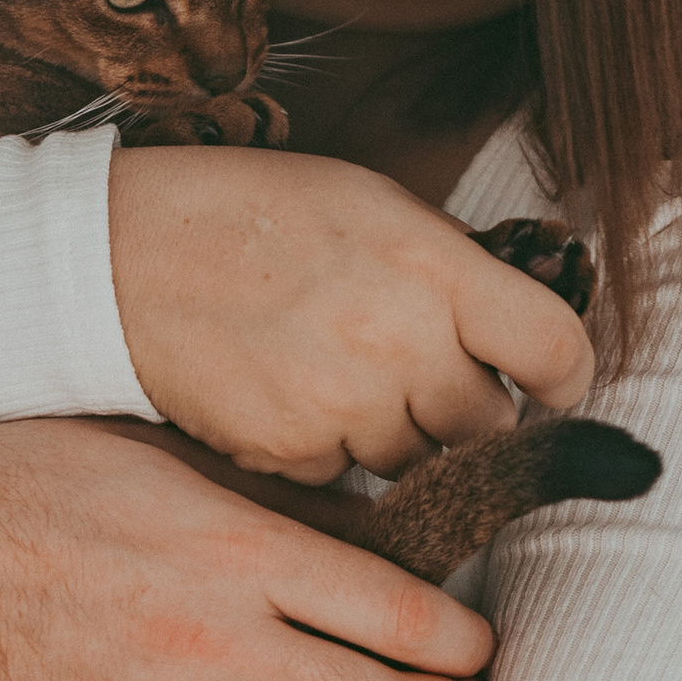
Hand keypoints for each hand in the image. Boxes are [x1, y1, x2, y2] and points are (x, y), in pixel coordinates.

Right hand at [108, 145, 592, 480]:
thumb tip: (520, 330)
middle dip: (466, 407)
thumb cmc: (251, 215)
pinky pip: (346, 477)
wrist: (119, 256)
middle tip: (416, 371)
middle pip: (489, 423)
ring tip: (337, 373)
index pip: (555, 350)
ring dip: (397, 433)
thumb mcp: (369, 203)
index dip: (562, 374)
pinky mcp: (291, 452)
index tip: (546, 380)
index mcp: (431, 264)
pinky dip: (328, 450)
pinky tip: (288, 395)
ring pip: (419, 460)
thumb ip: (450, 268)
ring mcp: (341, 404)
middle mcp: (396, 338)